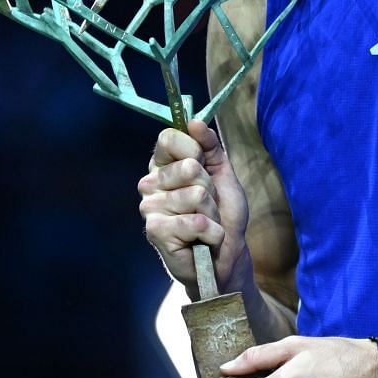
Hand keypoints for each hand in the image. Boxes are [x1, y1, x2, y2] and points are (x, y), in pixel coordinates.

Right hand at [138, 119, 250, 294]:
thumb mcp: (223, 173)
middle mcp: (151, 183)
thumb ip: (210, 146)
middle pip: (188, 166)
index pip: (169, 138)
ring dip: (212, 213)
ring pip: (195, 195)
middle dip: (210, 187)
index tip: (204, 164)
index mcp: (164, 166)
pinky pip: (195, 222)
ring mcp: (150, 208)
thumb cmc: (223, 214)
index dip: (194, 148)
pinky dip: (211, 232)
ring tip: (207, 223)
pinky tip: (204, 240)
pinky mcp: (155, 231)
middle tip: (209, 204)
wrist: (227, 255)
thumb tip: (194, 122)